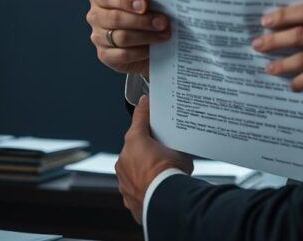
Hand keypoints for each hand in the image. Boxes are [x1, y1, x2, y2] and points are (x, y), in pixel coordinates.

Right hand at [86, 0, 171, 75]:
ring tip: (164, 34)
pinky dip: (141, 52)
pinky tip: (153, 49)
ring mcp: (98, 37)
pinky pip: (123, 54)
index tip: (144, 5)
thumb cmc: (145, 13)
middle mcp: (96, 16)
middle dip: (143, 20)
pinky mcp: (105, 55)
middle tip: (163, 22)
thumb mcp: (144, 1)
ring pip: (122, 37)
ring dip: (147, 36)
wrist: (146, 40)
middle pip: (116, 18)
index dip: (125, 0)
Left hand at [116, 95, 192, 223]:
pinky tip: (157, 187)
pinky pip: (135, 186)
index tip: (144, 101)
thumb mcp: (180, 151)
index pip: (139, 118)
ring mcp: (123, 178)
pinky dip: (144, 186)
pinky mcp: (126, 196)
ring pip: (133, 168)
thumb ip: (175, 144)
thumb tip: (179, 143)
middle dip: (147, 148)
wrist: (166, 201)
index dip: (144, 109)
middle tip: (163, 150)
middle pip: (135, 146)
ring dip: (144, 169)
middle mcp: (124, 158)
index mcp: (135, 141)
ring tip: (162, 173)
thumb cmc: (171, 174)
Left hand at [252, 2, 302, 113]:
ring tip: (268, 67)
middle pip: (299, 34)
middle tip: (258, 43)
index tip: (267, 19)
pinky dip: (295, 83)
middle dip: (273, 39)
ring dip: (279, 64)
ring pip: (298, 59)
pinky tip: (292, 85)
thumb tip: (296, 22)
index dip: (284, 14)